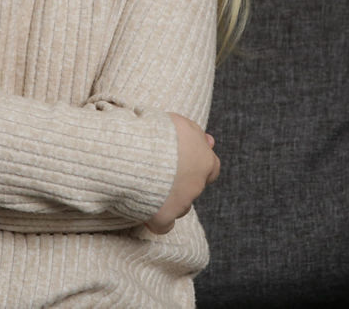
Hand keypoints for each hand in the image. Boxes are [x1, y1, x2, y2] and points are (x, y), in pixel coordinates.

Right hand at [144, 113, 218, 234]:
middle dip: (182, 183)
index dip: (196, 166)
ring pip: (182, 206)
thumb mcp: (180, 123)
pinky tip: (146, 214)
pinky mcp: (164, 215)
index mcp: (204, 159)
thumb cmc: (156, 131)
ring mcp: (182, 201)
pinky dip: (156, 221)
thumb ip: (195, 133)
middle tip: (161, 172)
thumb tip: (210, 141)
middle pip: (194, 187)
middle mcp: (197, 182)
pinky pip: (164, 226)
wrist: (137, 149)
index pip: (211, 168)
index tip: (182, 161)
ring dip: (170, 200)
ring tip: (149, 187)